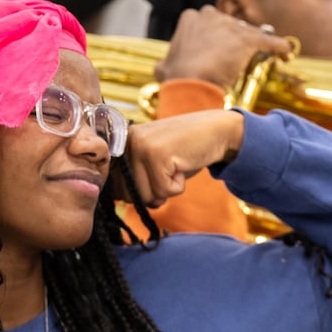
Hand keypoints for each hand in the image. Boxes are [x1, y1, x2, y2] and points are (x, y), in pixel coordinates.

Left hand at [124, 108, 245, 207]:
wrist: (215, 131)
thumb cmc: (183, 152)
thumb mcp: (151, 163)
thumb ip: (134, 179)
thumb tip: (121, 200)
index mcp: (121, 144)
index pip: (115, 187)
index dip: (138, 191)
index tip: (155, 175)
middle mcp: (127, 142)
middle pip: (129, 194)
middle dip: (152, 192)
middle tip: (168, 171)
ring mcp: (141, 146)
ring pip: (146, 195)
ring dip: (167, 189)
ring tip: (175, 166)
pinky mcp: (157, 154)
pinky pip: (164, 191)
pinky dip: (178, 186)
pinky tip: (182, 165)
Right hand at [153, 6, 292, 90]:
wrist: (189, 82)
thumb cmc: (175, 77)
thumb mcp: (163, 68)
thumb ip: (165, 63)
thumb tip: (160, 66)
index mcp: (191, 18)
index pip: (209, 22)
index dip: (214, 37)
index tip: (216, 50)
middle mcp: (211, 15)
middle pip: (230, 24)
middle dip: (235, 38)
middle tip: (237, 56)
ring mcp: (230, 26)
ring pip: (249, 32)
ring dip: (257, 44)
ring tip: (266, 56)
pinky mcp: (248, 39)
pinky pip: (270, 41)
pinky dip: (280, 47)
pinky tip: (287, 53)